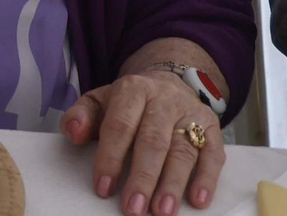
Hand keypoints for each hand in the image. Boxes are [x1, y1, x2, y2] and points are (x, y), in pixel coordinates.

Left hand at [59, 71, 224, 215]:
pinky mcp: (211, 126)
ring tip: (163, 211)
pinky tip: (198, 200)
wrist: (166, 83)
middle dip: (143, 177)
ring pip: (183, 150)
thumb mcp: (100, 100)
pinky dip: (207, 178)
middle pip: (153, 141)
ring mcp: (190, 113)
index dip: (111, 158)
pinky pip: (213, 153)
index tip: (103, 188)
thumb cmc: (129, 102)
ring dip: (173, 184)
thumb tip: (73, 132)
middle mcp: (164, 99)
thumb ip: (81, 115)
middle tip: (134, 208)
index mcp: (132, 89)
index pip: (120, 125)